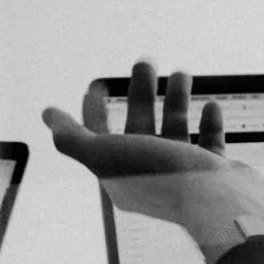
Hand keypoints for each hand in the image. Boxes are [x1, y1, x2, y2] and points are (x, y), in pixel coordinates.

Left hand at [43, 60, 263, 263]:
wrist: (216, 202)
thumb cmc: (159, 176)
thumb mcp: (104, 155)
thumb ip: (72, 138)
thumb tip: (47, 115)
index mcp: (121, 174)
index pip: (99, 137)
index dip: (93, 110)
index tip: (98, 82)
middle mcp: (151, 174)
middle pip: (139, 126)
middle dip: (140, 93)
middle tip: (146, 61)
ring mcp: (185, 175)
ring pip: (176, 130)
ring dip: (176, 101)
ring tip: (182, 72)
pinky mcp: (215, 174)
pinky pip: (210, 144)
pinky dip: (209, 123)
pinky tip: (210, 106)